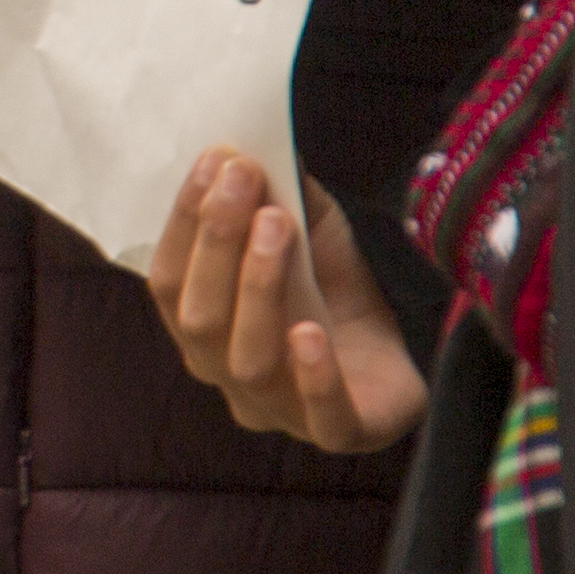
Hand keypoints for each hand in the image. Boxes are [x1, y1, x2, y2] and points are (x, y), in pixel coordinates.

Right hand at [142, 147, 423, 452]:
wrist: (403, 351)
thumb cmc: (337, 290)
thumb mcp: (306, 228)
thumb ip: (276, 193)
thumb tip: (250, 140)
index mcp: (204, 330)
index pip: (171, 283)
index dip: (184, 222)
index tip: (215, 161)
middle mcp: (229, 377)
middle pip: (201, 321)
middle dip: (216, 244)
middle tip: (243, 180)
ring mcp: (282, 411)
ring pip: (249, 362)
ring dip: (257, 288)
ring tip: (276, 225)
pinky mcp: (342, 433)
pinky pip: (321, 418)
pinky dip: (313, 377)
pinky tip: (312, 332)